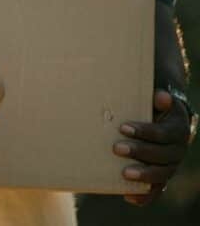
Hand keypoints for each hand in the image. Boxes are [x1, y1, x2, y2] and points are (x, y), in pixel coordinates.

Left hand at [116, 89, 191, 205]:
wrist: (168, 126)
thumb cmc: (155, 111)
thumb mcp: (159, 102)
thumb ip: (159, 100)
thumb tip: (162, 96)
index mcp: (177, 130)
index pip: (162, 133)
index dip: (144, 131)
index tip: (122, 127)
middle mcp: (177, 151)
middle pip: (161, 155)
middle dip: (139, 152)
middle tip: (116, 148)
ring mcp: (170, 166)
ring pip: (161, 174)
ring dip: (143, 175)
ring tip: (124, 173)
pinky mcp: (162, 178)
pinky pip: (156, 190)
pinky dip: (145, 196)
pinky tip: (130, 198)